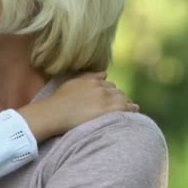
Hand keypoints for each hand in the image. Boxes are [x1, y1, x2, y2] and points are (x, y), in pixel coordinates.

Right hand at [18, 72, 137, 141]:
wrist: (55, 113)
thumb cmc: (58, 101)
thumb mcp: (72, 83)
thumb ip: (88, 77)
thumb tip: (105, 74)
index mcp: (91, 80)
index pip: (108, 84)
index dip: (110, 91)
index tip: (110, 99)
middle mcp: (100, 87)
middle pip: (117, 91)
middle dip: (119, 97)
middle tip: (121, 106)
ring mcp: (105, 98)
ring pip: (123, 98)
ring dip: (126, 103)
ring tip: (130, 109)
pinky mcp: (110, 109)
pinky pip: (127, 107)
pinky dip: (131, 109)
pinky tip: (133, 112)